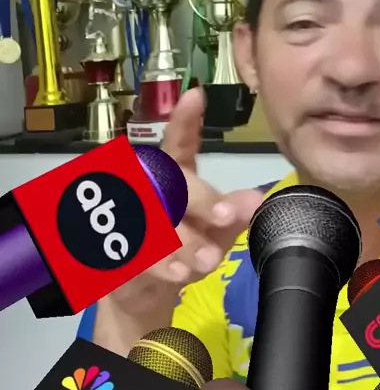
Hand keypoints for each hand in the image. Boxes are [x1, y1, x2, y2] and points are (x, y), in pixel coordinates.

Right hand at [107, 88, 262, 318]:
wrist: (145, 294)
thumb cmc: (183, 249)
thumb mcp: (214, 233)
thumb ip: (232, 215)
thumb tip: (256, 198)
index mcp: (173, 176)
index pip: (178, 143)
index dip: (185, 120)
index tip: (196, 95)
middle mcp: (146, 188)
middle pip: (170, 182)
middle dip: (201, 200)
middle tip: (226, 217)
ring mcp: (127, 215)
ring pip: (157, 218)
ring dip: (185, 240)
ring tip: (209, 260)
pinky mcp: (114, 248)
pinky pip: (138, 251)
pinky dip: (162, 263)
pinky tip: (179, 273)